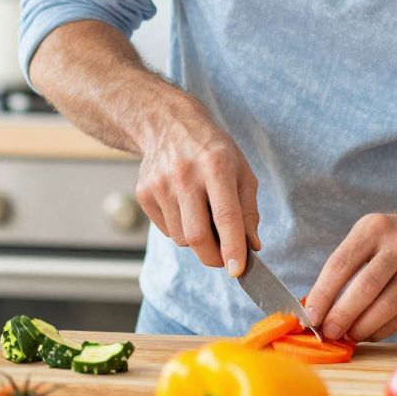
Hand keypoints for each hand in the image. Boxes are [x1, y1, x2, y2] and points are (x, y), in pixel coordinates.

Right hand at [135, 112, 260, 274]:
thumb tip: (252, 246)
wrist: (168, 125)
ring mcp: (160, 185)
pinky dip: (180, 229)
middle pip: (197, 236)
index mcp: (216, 166)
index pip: (225, 216)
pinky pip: (166, 230)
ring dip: (197, 240)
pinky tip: (184, 207)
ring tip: (202, 216)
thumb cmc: (212, 150)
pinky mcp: (144, 193)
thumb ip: (248, 211)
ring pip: (181, 239)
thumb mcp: (241, 171)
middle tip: (225, 258)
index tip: (238, 270)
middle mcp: (185, 175)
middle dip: (214, 257)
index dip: (233, 248)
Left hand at [303, 213, 396, 342]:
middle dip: (342, 315)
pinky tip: (369, 333)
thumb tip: (316, 311)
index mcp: (373, 227)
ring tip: (349, 335)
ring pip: (387, 307)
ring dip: (362, 327)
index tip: (310, 317)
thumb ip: (340, 270)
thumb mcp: (363, 239)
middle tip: (329, 333)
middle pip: (366, 287)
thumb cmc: (385, 243)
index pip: (341, 265)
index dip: (323, 294)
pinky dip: (381, 331)